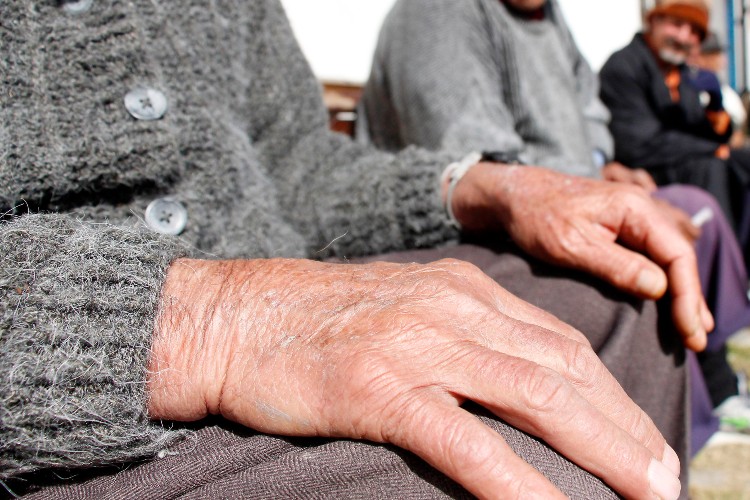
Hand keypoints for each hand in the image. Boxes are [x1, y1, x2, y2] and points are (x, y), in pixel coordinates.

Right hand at [148, 258, 680, 499]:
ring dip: (600, 451)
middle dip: (622, 426)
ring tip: (642, 493)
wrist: (232, 317)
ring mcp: (417, 347)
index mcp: (459, 288)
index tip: (637, 432)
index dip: (609, 392)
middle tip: (662, 475)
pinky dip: (518, 485)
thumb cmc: (312, 319)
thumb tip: (508, 373)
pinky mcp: (379, 390)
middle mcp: (450, 308)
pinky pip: (467, 444)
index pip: (557, 340)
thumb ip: (457, 330)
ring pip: (534, 399)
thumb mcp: (401, 306)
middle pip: (564, 369)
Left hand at [451, 163, 712, 350]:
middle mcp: (640, 211)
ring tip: (691, 330)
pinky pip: (650, 259)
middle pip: (678, 259)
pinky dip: (661, 284)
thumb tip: (659, 288)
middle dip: (690, 300)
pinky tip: (668, 306)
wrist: (512, 195)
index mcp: (634, 208)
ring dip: (680, 295)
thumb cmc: (536, 216)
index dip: (688, 295)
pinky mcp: (619, 230)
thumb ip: (616, 265)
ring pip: (666, 261)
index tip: (689, 330)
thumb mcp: (572, 245)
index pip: (676, 255)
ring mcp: (631, 220)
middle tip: (696, 342)